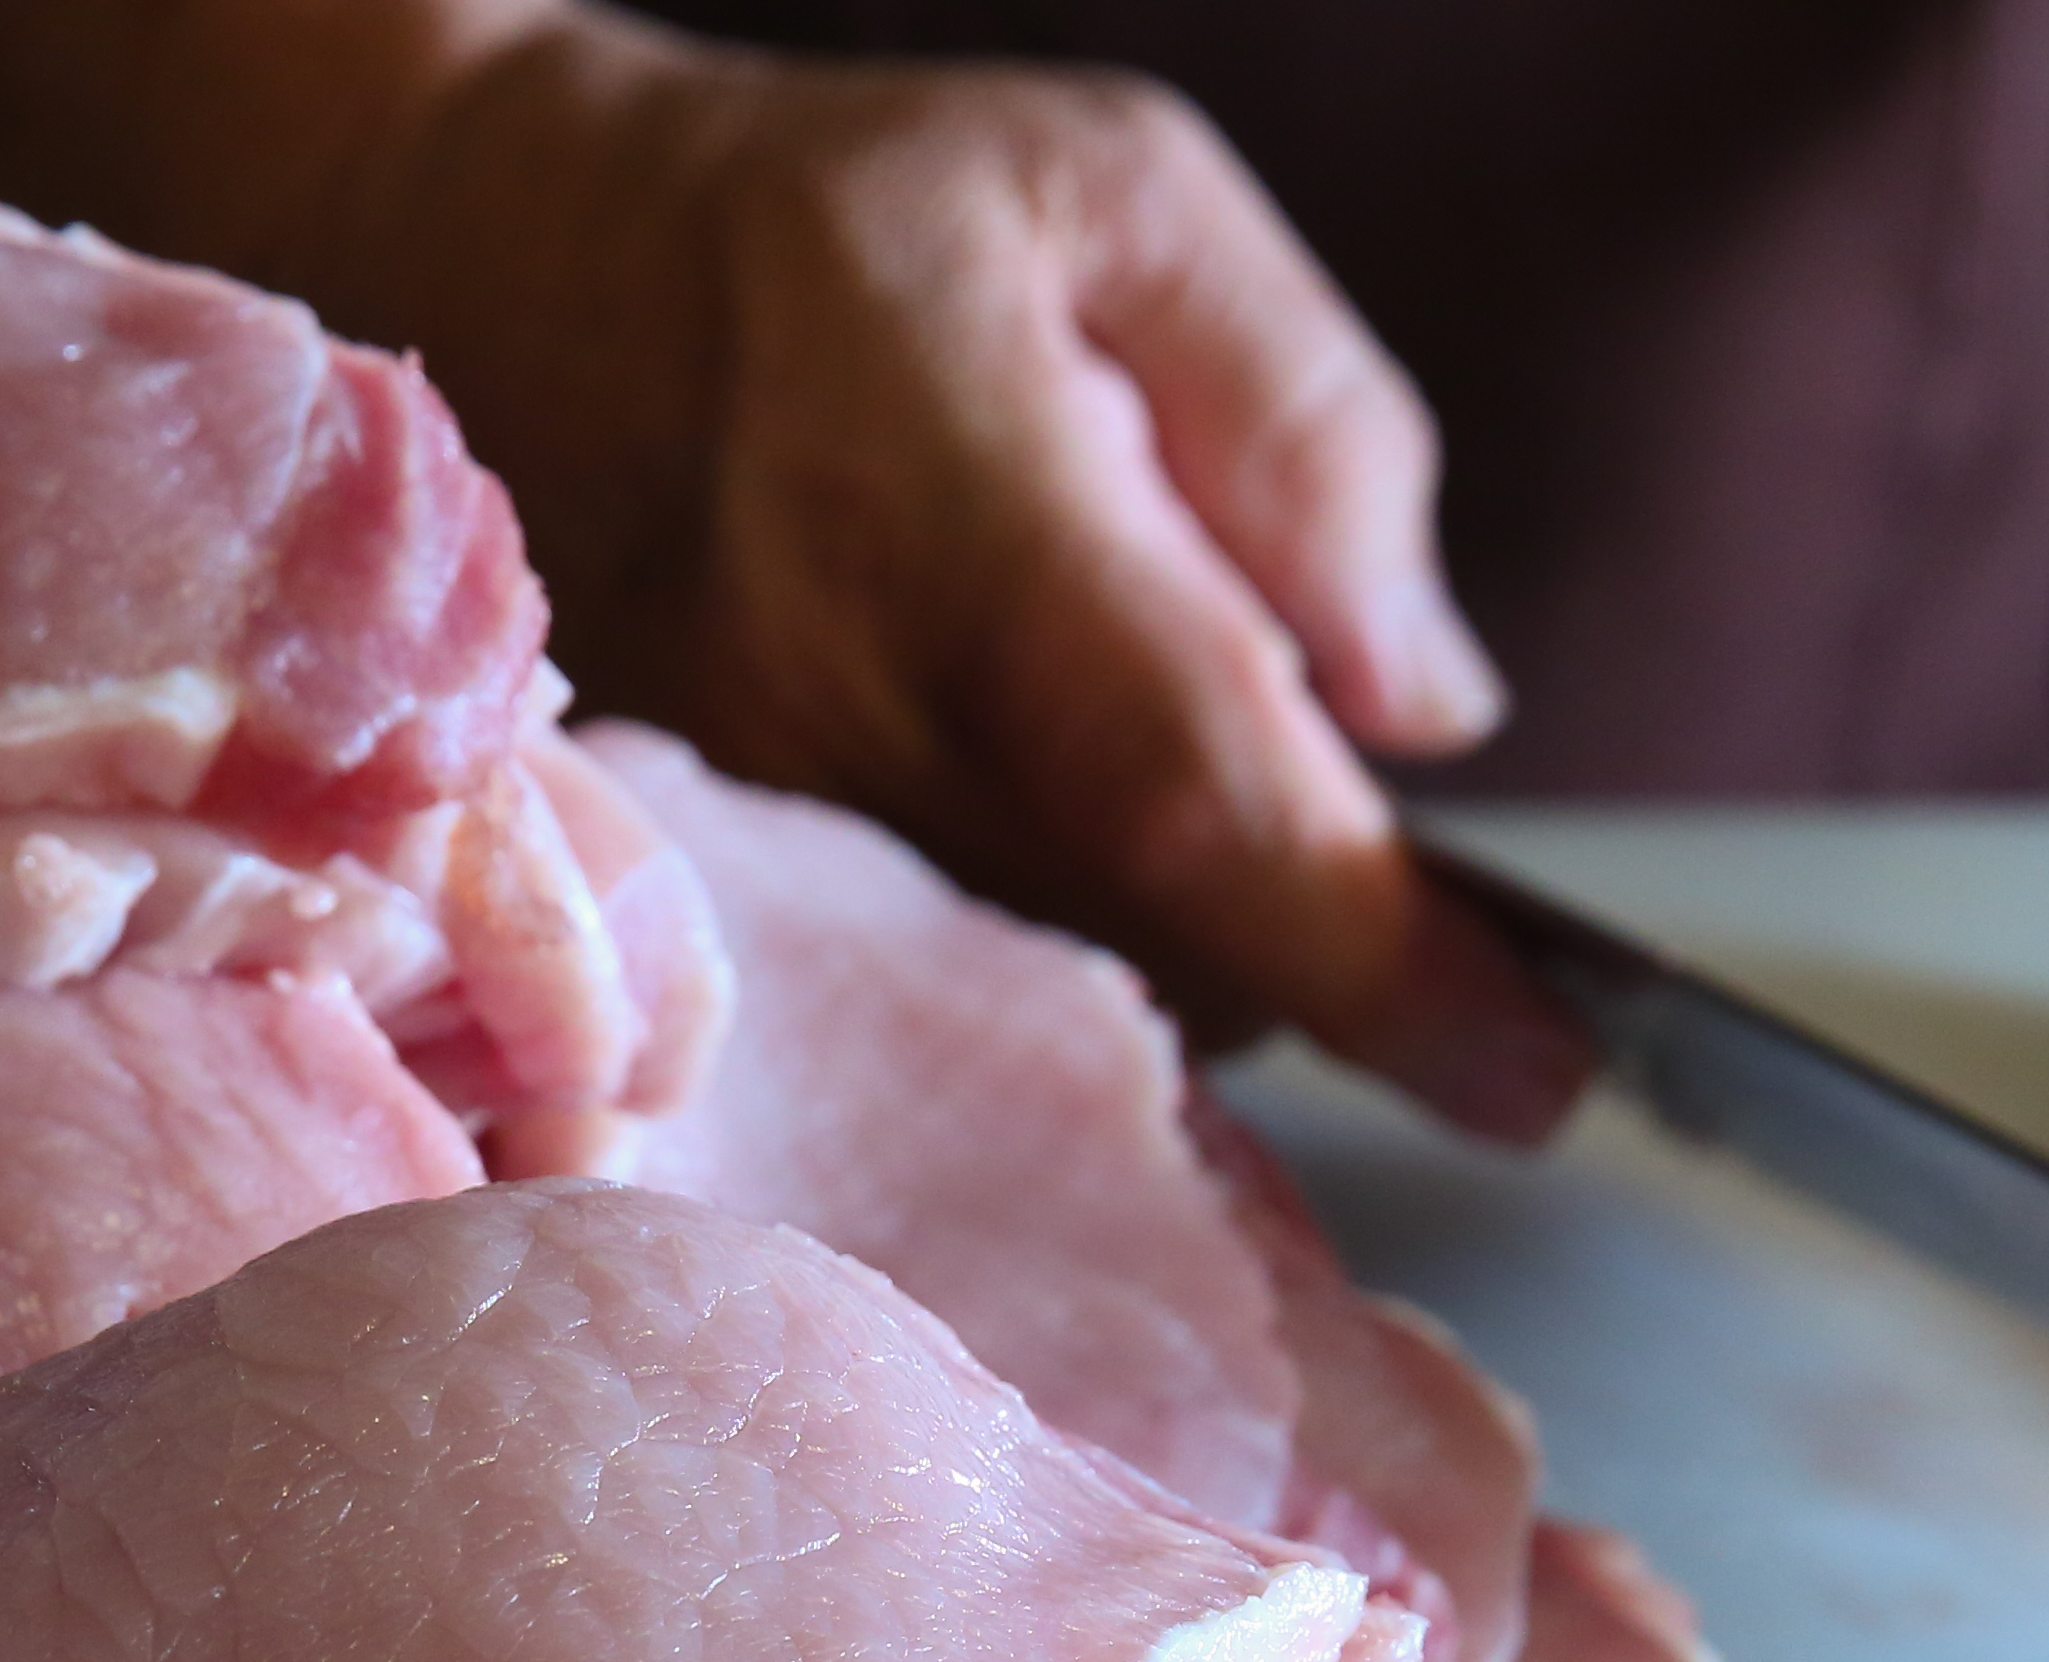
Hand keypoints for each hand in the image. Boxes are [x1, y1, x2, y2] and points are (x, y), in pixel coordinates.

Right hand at [247, 15, 1579, 1125]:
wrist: (517, 274)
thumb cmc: (858, 233)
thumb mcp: (1124, 197)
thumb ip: (1308, 431)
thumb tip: (1421, 708)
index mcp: (966, 514)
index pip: (1199, 787)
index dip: (1377, 958)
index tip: (1531, 1076)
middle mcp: (841, 713)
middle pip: (1161, 952)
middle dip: (1296, 930)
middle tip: (1307, 797)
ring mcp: (757, 846)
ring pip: (1054, 1015)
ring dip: (1168, 949)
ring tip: (1126, 769)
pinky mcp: (702, 919)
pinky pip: (939, 1016)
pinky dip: (1039, 972)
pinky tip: (1029, 838)